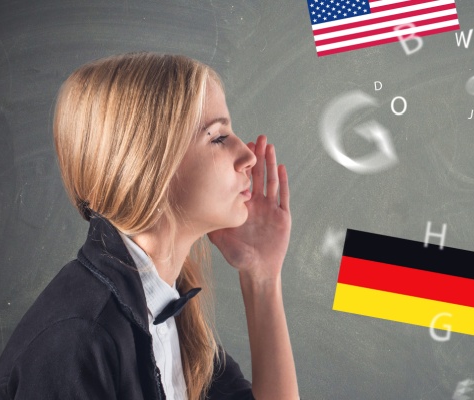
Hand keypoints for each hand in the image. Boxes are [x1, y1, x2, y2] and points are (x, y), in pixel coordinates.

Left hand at [208, 135, 290, 281]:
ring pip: (270, 181)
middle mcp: (257, 203)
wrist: (257, 270)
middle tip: (255, 137)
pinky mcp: (282, 216)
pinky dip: (282, 181)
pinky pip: (282, 196)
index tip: (238, 146)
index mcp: (244, 205)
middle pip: (258, 175)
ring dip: (270, 163)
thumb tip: (190, 208)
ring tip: (268, 145)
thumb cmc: (237, 256)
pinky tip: (280, 167)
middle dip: (258, 156)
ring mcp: (270, 209)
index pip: (243, 179)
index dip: (242, 163)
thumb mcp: (219, 236)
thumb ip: (209, 221)